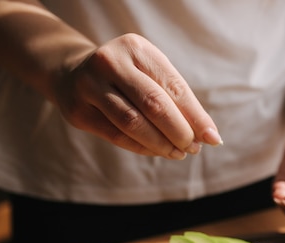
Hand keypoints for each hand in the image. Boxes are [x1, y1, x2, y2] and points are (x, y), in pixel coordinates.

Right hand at [52, 33, 221, 158]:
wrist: (71, 73)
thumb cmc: (128, 78)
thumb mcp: (152, 77)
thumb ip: (178, 102)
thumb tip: (209, 136)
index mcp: (136, 48)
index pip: (174, 87)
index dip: (196, 116)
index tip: (213, 138)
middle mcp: (110, 61)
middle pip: (154, 104)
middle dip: (180, 131)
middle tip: (194, 148)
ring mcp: (90, 85)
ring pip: (133, 123)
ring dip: (162, 144)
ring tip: (178, 153)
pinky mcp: (78, 111)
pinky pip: (117, 136)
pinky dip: (143, 147)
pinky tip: (158, 151)